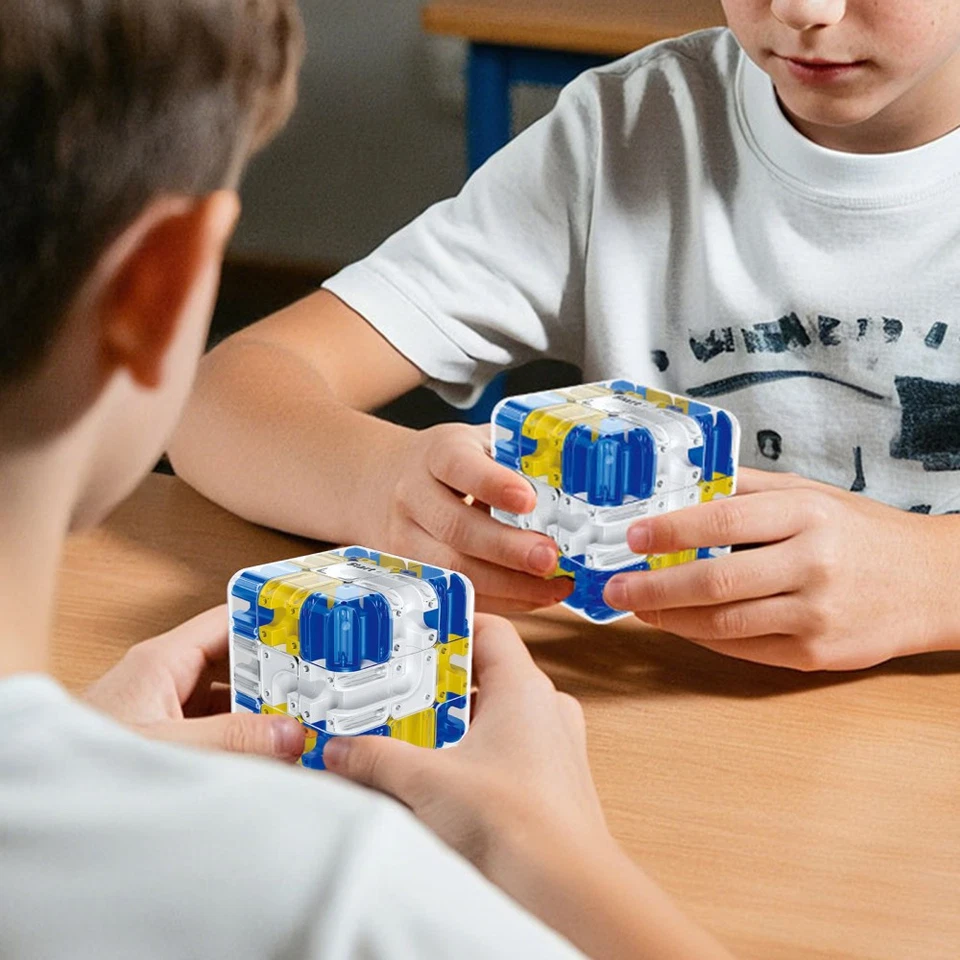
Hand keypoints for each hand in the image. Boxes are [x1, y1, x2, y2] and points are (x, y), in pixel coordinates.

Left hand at [84, 605, 304, 758]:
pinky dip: (247, 734)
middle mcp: (167, 677)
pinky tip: (274, 750)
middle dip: (279, 670)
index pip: (230, 620)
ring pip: (231, 695)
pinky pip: (219, 725)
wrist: (46, 797)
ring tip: (308, 716)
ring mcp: (168, 707)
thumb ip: (232, 740)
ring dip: (266, 707)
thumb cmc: (82, 762)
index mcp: (163, 660)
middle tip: (323, 680)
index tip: (313, 627)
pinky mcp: (169, 736)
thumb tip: (292, 733)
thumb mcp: (166, 748)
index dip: (272, 619)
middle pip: (238, 659)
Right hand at [323, 615, 732, 959]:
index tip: (411, 633)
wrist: (565, 891)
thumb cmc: (515, 824)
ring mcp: (555, 748)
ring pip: (497, 717)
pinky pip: (508, 752)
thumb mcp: (426, 781)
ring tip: (411, 735)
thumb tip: (338, 750)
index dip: (450, 626)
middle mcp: (547, 709)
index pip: (489, 630)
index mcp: (525, 687)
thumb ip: (375, 758)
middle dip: (439, 685)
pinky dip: (474, 756)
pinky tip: (442, 779)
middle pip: (487, 674)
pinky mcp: (552, 785)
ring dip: (455, 725)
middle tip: (397, 690)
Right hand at [373, 423, 572, 613]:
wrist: (383, 484)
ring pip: (453, 570)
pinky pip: (458, 594)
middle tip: (550, 557)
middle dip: (506, 549)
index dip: (492, 484)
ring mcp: (405, 540)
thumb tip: (579, 477)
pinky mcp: (413, 575)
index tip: (528, 499)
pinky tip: (537, 596)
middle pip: (456, 528)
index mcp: (436, 454)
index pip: (458, 466)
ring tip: (553, 586)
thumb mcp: (476, 443)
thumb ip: (516, 456)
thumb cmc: (452, 464)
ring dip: (508, 585)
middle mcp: (412, 496)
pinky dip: (502, 601)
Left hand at [603, 468, 959, 670]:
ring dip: (670, 618)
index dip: (669, 530)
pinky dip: (704, 638)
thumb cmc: (864, 532)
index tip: (632, 536)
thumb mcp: (811, 494)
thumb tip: (683, 484)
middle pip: (714, 581)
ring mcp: (815, 615)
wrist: (933, 584)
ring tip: (639, 609)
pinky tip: (680, 625)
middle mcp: (812, 565)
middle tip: (615, 589)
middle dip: (653, 588)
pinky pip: (744, 649)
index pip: (722, 521)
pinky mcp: (816, 654)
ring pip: (723, 623)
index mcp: (807, 515)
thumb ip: (748, 490)